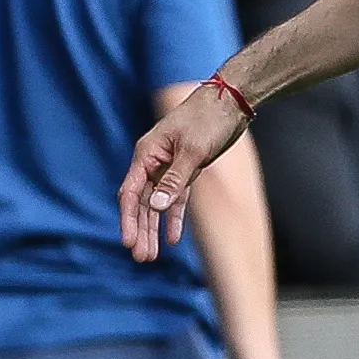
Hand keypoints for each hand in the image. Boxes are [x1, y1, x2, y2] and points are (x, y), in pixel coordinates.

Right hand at [120, 81, 251, 262]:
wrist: (230, 101)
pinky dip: (174, 217)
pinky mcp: (186, 169)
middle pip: (141, 202)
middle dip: (140, 230)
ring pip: (157, 203)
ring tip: (151, 256)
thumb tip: (154, 205)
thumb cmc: (208, 118)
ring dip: (154, 228)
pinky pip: (176, 198)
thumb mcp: (192, 150)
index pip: (130, 191)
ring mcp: (169, 166)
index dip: (128, 219)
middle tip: (141, 257)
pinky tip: (172, 238)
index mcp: (147, 153)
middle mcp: (153, 161)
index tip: (129, 242)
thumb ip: (174, 180)